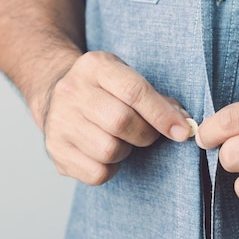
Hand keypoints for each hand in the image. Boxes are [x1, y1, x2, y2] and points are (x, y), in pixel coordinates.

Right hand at [43, 51, 191, 184]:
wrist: (56, 95)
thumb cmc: (104, 90)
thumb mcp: (126, 79)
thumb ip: (156, 99)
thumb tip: (183, 125)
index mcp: (95, 66)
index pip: (134, 91)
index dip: (162, 115)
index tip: (181, 131)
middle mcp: (71, 91)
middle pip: (121, 122)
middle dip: (145, 134)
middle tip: (148, 135)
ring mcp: (59, 121)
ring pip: (108, 150)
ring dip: (125, 151)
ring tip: (120, 140)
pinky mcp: (55, 149)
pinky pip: (96, 172)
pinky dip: (110, 169)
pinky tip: (105, 154)